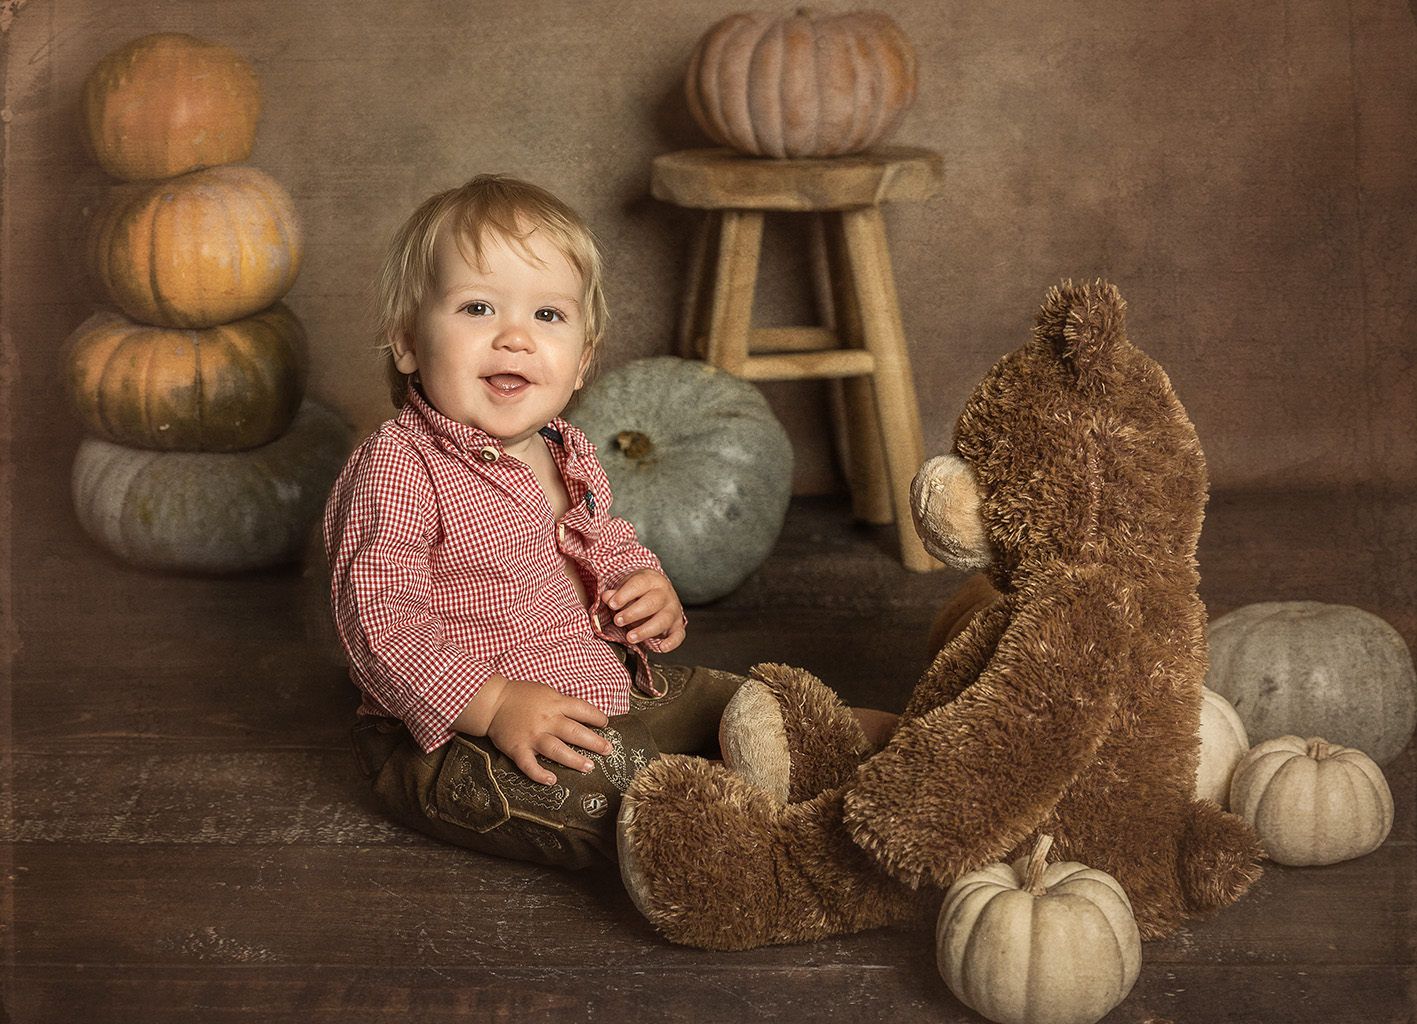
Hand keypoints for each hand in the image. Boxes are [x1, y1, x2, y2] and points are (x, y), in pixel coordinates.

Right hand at [460, 675, 611, 785]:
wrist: (493, 701)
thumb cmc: (521, 696)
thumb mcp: (546, 692)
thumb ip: (563, 704)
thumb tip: (585, 714)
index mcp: (554, 703)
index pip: (581, 709)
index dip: (596, 717)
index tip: (605, 724)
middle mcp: (546, 720)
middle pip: (574, 732)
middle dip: (594, 742)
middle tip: (608, 750)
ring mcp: (532, 735)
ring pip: (556, 749)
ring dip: (574, 759)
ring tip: (589, 767)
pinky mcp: (517, 748)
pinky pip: (529, 764)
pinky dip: (539, 774)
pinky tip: (551, 780)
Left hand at [604, 569, 684, 650]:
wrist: (659, 592)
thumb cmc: (640, 592)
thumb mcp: (626, 587)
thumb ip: (616, 594)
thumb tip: (607, 597)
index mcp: (651, 580)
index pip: (639, 585)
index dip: (624, 595)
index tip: (612, 604)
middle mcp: (665, 594)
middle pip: (652, 603)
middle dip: (633, 613)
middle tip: (618, 621)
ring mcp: (673, 610)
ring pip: (663, 620)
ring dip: (646, 630)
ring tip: (630, 637)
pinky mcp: (677, 625)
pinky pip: (678, 634)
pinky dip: (672, 642)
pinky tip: (662, 647)